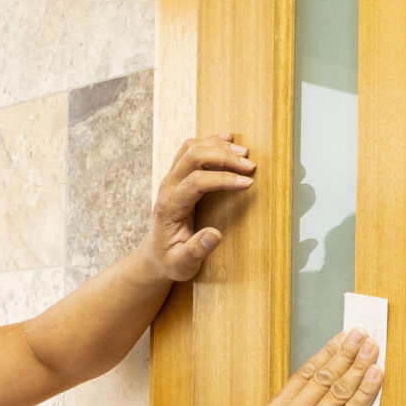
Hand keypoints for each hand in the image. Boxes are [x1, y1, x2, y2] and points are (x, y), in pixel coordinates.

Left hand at [140, 135, 256, 281]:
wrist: (155, 254)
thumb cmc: (171, 260)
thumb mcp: (182, 264)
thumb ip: (197, 250)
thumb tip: (215, 235)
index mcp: (169, 206)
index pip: (196, 181)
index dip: (223, 179)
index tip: (248, 183)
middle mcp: (167, 186)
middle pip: (193, 156)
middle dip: (224, 157)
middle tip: (250, 166)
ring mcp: (171, 178)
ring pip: (192, 148)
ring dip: (219, 146)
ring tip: (244, 154)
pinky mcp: (177, 175)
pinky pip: (191, 149)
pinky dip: (211, 142)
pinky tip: (228, 141)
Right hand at [253, 329, 382, 405]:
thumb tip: (324, 384)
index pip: (305, 372)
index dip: (327, 352)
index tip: (342, 337)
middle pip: (324, 376)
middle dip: (345, 352)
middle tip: (361, 334)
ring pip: (339, 390)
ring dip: (359, 366)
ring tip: (372, 349)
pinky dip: (366, 391)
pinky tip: (375, 376)